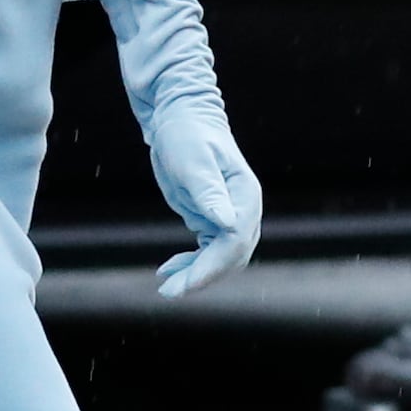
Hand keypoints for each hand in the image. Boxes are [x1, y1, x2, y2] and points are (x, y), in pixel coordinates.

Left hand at [147, 96, 262, 299]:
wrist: (180, 119)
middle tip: (170, 292)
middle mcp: (243, 210)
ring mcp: (228, 217)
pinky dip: (190, 265)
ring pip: (219, 260)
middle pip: (231, 256)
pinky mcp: (212, 221)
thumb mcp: (193, 161)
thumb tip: (226, 224)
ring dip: (195, 275)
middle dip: (203, 277)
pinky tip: (167, 271)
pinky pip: (206, 253)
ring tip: (166, 288)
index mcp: (245, 195)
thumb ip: (209, 192)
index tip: (187, 282)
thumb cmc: (186, 133)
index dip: (213, 265)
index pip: (236, 240)